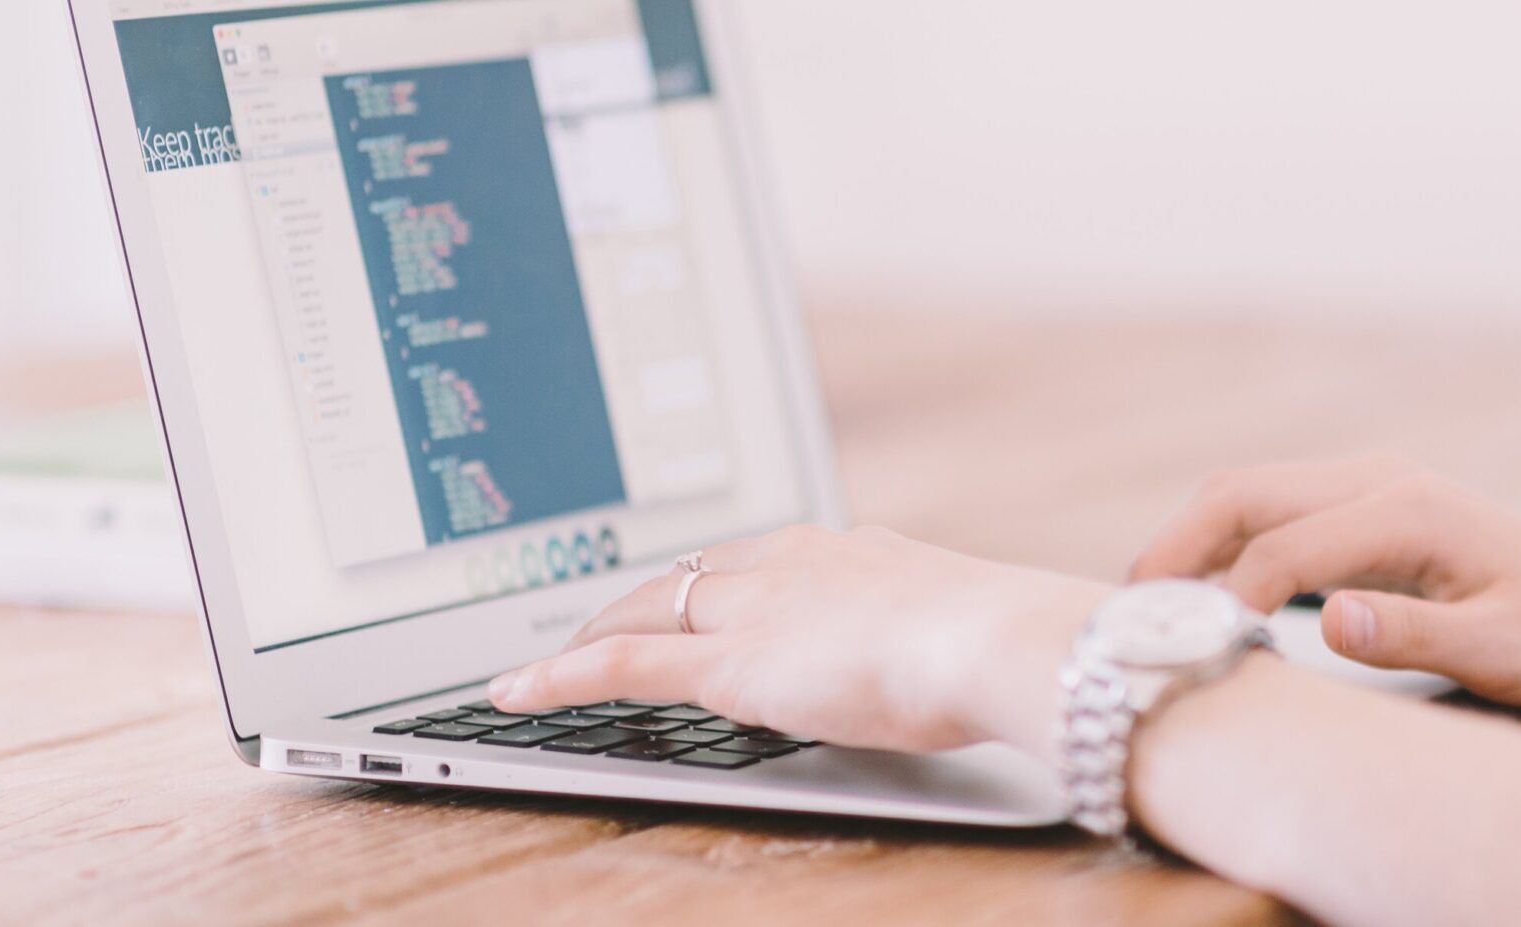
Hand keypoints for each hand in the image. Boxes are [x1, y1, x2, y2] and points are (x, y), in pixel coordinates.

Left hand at [489, 525, 1110, 754]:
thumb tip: (925, 652)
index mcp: (843, 549)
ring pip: (644, 610)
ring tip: (551, 660)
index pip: (747, 559)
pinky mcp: (728, 662)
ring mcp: (753, 608)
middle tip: (595, 622)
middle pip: (684, 576)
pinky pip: (622, 664)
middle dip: (633, 599)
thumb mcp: (952, 627)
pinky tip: (519, 692)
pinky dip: (562, 676)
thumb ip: (917, 631)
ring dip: (591, 633)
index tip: (688, 594)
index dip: (703, 582)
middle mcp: (786, 562)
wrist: (999, 641)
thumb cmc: (1001, 643)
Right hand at [1131, 457, 1520, 704]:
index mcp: (1406, 510)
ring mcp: (1362, 488)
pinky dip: (1215, 546)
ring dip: (1186, 542)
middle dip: (1174, 548)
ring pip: (1242, 496)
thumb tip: (1328, 622)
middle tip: (1128, 611)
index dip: (1225, 598)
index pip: (1282, 548)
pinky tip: (1195, 593)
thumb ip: (1414, 637)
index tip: (1189, 651)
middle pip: (1241, 494)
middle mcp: (1376, 482)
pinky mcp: (1354, 508)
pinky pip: (1264, 514)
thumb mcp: (1501, 652)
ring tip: (1145, 605)